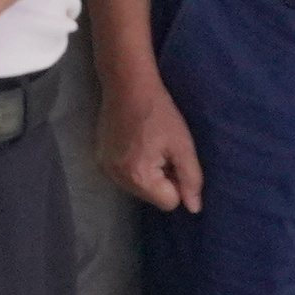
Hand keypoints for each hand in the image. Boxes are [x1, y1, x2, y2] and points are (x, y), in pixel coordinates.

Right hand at [102, 66, 202, 214]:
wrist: (127, 85)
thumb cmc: (160, 113)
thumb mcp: (183, 145)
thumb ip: (191, 178)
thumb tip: (194, 209)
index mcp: (140, 176)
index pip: (169, 203)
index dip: (177, 182)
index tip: (173, 157)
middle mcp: (118, 179)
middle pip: (152, 197)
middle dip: (161, 179)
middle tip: (161, 148)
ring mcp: (106, 170)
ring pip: (138, 188)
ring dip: (147, 173)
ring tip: (147, 144)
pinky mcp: (100, 160)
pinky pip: (125, 176)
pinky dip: (133, 165)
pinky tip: (135, 143)